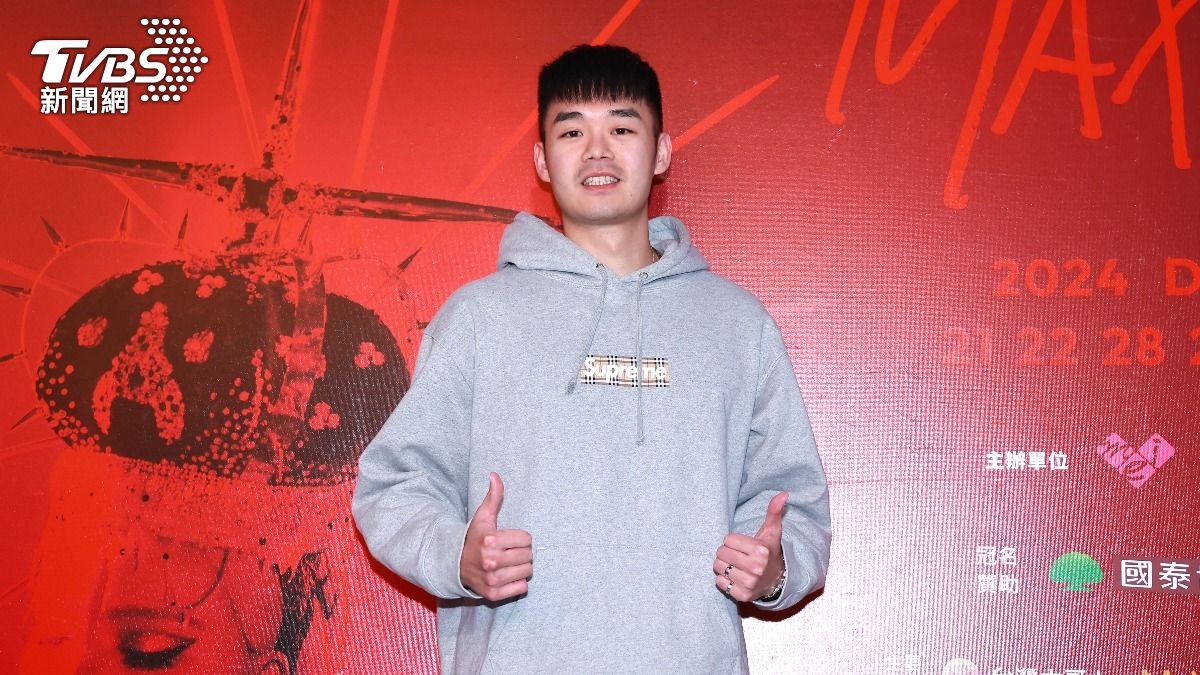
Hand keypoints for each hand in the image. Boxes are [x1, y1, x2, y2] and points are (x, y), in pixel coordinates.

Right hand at [460, 472, 532, 601]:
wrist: (456, 565)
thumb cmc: (475, 538)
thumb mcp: (483, 517)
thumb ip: (493, 496)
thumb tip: (495, 475)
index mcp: (491, 540)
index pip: (527, 539)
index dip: (520, 538)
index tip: (508, 539)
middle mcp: (491, 561)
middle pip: (529, 556)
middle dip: (521, 552)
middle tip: (508, 552)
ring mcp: (492, 579)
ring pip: (528, 572)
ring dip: (521, 567)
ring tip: (508, 564)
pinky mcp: (494, 594)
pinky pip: (522, 588)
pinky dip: (517, 583)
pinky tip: (506, 576)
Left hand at [712, 491, 786, 601]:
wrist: (776, 580)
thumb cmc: (769, 552)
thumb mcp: (771, 532)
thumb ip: (773, 512)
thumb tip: (784, 493)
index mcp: (761, 550)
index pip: (728, 539)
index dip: (733, 541)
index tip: (742, 545)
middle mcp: (755, 568)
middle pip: (721, 553)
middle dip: (726, 552)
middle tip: (737, 555)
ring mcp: (749, 583)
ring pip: (718, 567)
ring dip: (723, 565)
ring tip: (735, 565)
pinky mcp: (742, 595)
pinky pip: (719, 583)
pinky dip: (723, 579)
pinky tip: (735, 577)